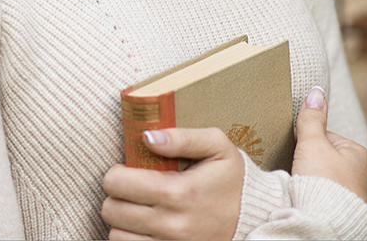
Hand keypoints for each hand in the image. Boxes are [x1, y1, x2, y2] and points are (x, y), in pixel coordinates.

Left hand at [101, 127, 243, 239]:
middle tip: (133, 189)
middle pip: (111, 210)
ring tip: (139, 208)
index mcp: (179, 192)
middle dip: (117, 195)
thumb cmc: (232, 179)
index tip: (127, 170)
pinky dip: (132, 238)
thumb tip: (147, 137)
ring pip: (116, 235)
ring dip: (122, 221)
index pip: (117, 183)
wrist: (256, 220)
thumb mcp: (216, 146)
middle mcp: (171, 224)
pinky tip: (145, 227)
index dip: (116, 173)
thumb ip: (182, 137)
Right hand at [292, 86, 366, 207]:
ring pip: (332, 183)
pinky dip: (323, 201)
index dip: (307, 145)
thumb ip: (311, 119)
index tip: (297, 155)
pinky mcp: (354, 216)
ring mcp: (361, 198)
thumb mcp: (312, 144)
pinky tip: (314, 205)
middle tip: (300, 174)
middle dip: (313, 167)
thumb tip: (316, 92)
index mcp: (359, 153)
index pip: (327, 139)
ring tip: (305, 192)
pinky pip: (334, 202)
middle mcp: (366, 175)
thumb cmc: (322, 184)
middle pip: (329, 162)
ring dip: (319, 186)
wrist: (328, 225)